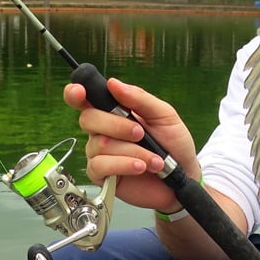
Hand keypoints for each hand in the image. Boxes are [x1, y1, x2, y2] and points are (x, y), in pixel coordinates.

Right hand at [63, 78, 198, 211]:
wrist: (184, 176)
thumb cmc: (173, 143)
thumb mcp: (164, 115)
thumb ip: (139, 98)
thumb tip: (113, 83)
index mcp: (113, 111)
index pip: (85, 99)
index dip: (75, 93)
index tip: (80, 91)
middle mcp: (102, 130)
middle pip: (88, 119)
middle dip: (117, 125)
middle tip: (140, 133)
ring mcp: (100, 153)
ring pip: (100, 144)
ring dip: (132, 150)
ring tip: (154, 159)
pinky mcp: (102, 175)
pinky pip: (100, 166)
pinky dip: (123, 164)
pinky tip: (140, 167)